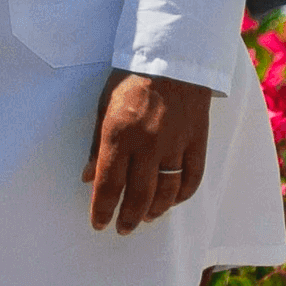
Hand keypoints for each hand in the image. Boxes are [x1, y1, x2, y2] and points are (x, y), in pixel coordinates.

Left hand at [83, 71, 213, 234]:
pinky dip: (182, 194)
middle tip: (123, 229)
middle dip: (128, 217)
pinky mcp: (197, 140)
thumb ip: (96, 144)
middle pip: (138, 195)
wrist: (173, 56)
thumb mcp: (103, 106)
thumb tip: (87, 177)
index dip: (102, 210)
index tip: (99, 224)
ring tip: (146, 217)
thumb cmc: (131, 78)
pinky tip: (173, 200)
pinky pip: (192, 177)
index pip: (108, 184)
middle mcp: (147, 144)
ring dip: (155, 210)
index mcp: (119, 134)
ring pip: (167, 191)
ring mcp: (176, 143)